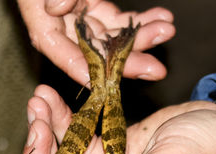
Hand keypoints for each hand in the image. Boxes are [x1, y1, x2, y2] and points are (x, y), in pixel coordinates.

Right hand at [17, 0, 174, 84]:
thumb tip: (57, 8)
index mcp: (48, 36)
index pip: (73, 62)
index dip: (97, 74)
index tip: (118, 82)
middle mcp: (68, 38)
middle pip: (102, 57)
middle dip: (131, 63)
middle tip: (156, 70)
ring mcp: (86, 26)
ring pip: (116, 40)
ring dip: (143, 38)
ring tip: (167, 31)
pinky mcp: (98, 12)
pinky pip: (121, 21)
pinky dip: (141, 21)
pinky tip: (162, 17)